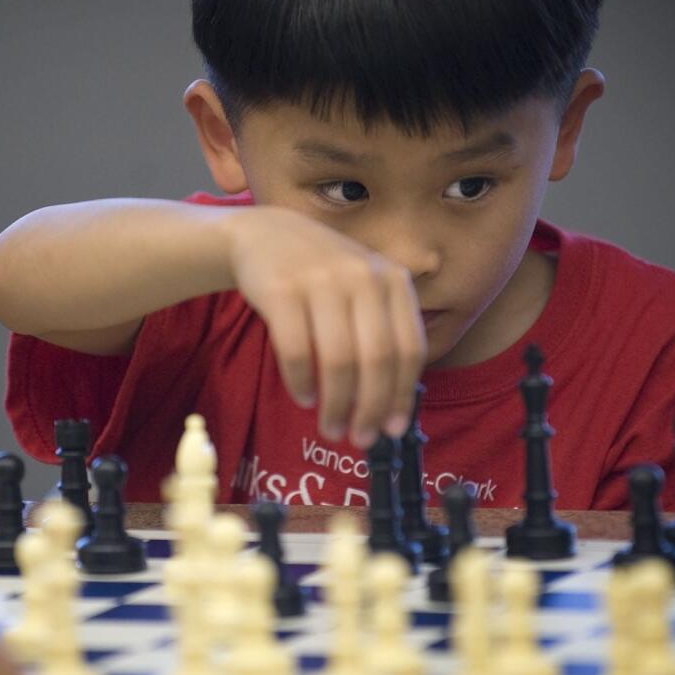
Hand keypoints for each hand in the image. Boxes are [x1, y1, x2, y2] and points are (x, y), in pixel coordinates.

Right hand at [222, 206, 425, 447]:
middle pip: (377, 358)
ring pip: (338, 359)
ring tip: (330, 428)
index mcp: (393, 279)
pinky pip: (295, 350)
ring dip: (336, 403)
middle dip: (370, 407)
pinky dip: (301, 382)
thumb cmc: (321, 277)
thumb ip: (381, 334)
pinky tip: (303, 397)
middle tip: (359, 439)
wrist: (264, 235)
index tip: (391, 430)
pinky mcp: (281, 289)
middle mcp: (362, 276)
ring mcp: (321, 280)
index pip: (410, 348)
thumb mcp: (362, 290)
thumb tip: (390, 410)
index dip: (402, 394)